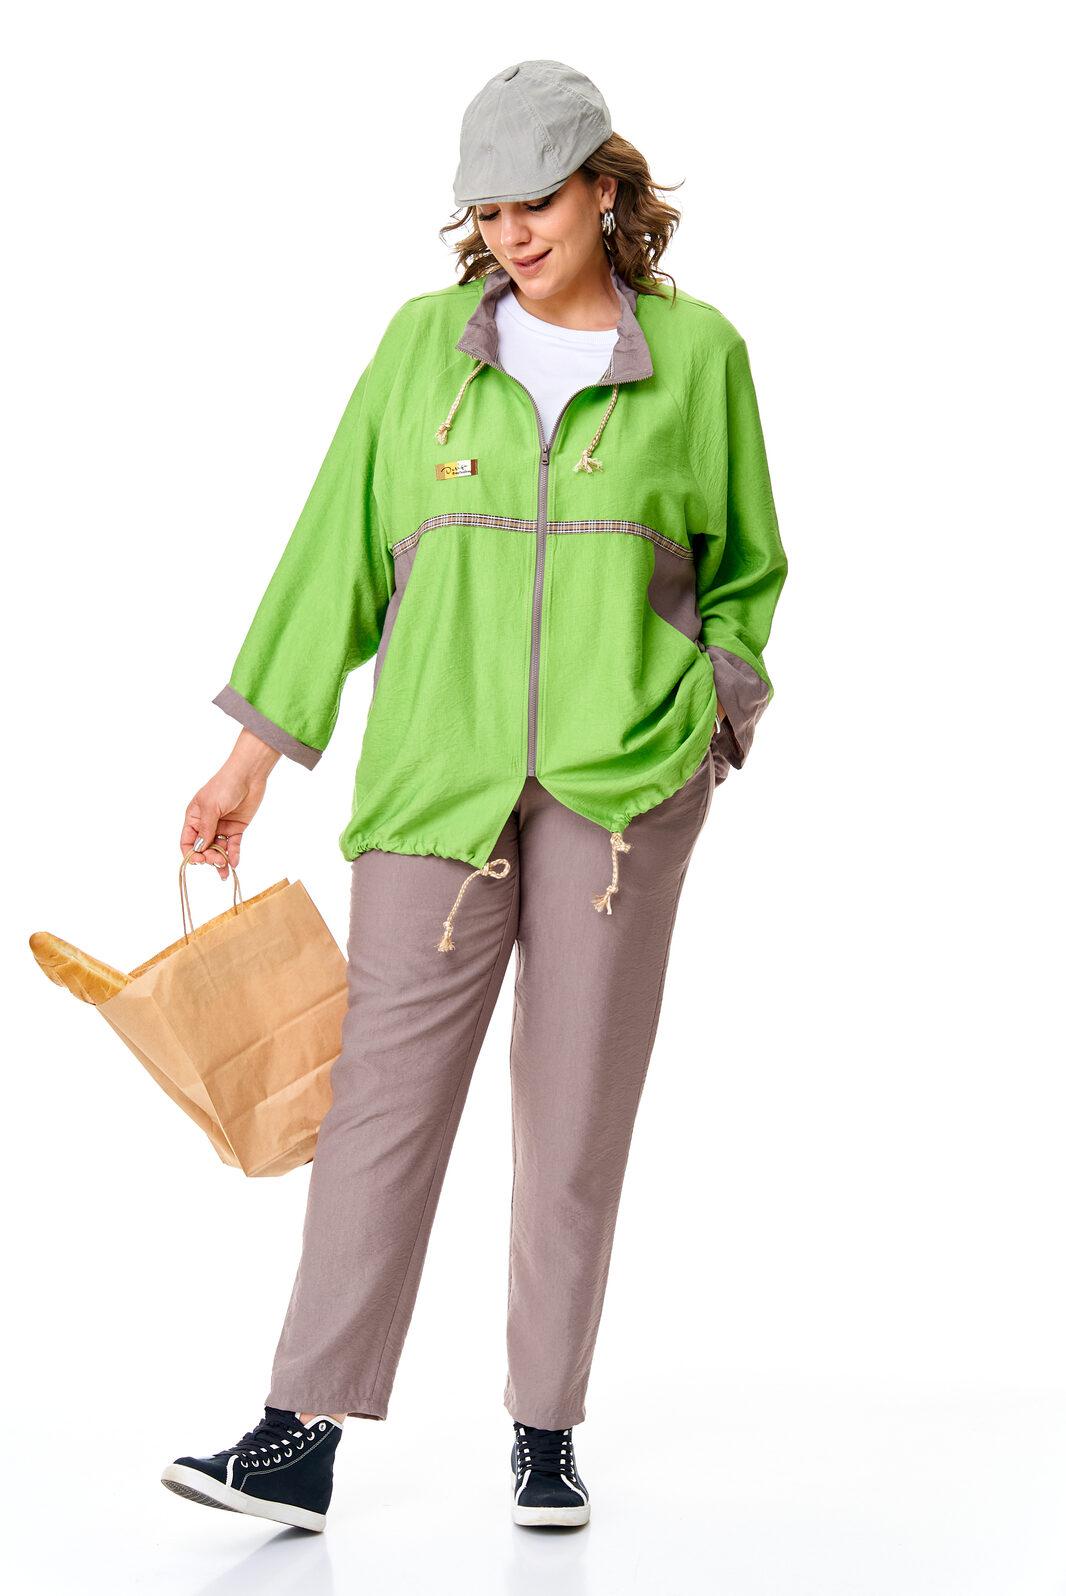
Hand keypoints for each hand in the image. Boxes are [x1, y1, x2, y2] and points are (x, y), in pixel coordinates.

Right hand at [180, 759, 269, 881]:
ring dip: (221, 861)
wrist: (249, 776)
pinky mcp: (236, 828)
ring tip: (225, 869)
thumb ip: (205, 829)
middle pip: (203, 849)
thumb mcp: (211, 807)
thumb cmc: (224, 786)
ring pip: (218, 850)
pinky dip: (233, 855)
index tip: (200, 862)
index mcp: (194, 818)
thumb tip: (199, 849)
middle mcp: (206, 824)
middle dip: (208, 858)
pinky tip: (234, 863)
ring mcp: (222, 827)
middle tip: (217, 861)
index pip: (188, 842)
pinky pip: (233, 845)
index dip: (192, 854)